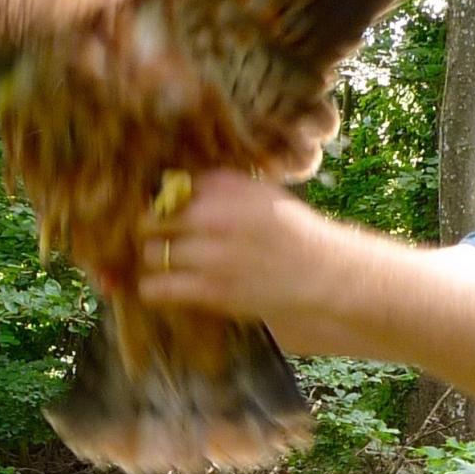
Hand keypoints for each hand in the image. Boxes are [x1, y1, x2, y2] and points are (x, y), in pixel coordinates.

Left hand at [128, 169, 336, 322]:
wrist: (324, 275)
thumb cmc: (293, 233)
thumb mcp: (261, 193)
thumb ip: (221, 186)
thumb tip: (177, 182)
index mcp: (227, 188)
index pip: (170, 187)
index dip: (162, 201)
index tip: (166, 212)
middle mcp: (216, 216)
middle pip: (150, 218)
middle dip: (150, 229)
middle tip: (159, 239)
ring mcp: (211, 255)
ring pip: (150, 253)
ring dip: (153, 259)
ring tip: (167, 264)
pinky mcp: (210, 291)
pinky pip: (157, 288)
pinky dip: (154, 289)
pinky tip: (165, 288)